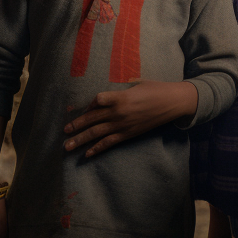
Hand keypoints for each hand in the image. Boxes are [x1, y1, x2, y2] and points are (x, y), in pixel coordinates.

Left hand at [63, 81, 198, 157]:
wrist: (173, 102)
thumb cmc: (157, 89)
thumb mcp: (138, 83)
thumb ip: (123, 88)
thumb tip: (114, 91)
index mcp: (121, 96)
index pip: (97, 100)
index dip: (90, 104)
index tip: (88, 107)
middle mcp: (119, 112)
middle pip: (92, 119)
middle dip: (76, 125)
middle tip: (64, 131)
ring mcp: (123, 125)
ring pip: (96, 133)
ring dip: (80, 140)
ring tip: (67, 146)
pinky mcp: (128, 134)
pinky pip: (109, 143)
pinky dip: (97, 149)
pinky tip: (87, 154)